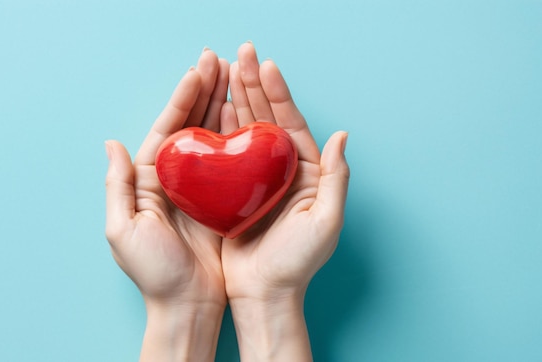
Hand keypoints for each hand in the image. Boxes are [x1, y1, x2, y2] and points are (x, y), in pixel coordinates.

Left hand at [104, 48, 229, 360]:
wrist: (187, 304)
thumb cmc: (154, 273)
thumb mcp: (123, 231)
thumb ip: (117, 186)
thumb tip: (111, 143)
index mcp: (148, 180)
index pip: (166, 129)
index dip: (181, 100)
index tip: (197, 72)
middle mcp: (174, 178)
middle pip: (189, 126)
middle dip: (202, 93)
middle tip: (218, 62)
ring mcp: (199, 187)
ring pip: (210, 137)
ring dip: (220, 106)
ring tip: (232, 77)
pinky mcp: (220, 199)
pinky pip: (229, 161)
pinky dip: (236, 136)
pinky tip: (245, 115)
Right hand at [220, 42, 349, 360]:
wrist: (264, 293)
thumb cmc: (297, 262)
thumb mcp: (325, 222)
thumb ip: (335, 177)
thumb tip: (341, 135)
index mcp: (305, 172)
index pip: (290, 123)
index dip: (278, 93)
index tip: (265, 65)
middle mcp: (280, 169)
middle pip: (266, 118)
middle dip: (253, 85)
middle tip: (240, 54)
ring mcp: (254, 177)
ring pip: (244, 129)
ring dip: (235, 99)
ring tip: (224, 69)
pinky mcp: (232, 189)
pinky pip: (225, 152)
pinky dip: (218, 128)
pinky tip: (210, 107)